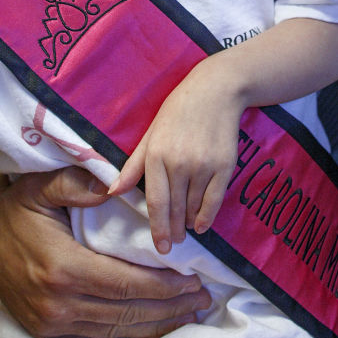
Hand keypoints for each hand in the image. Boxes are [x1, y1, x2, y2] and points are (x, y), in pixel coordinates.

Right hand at [0, 162, 211, 337]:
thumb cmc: (15, 204)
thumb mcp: (40, 184)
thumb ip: (75, 184)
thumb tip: (111, 184)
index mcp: (61, 268)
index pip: (127, 286)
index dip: (165, 287)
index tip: (193, 279)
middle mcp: (57, 304)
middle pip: (127, 313)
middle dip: (170, 308)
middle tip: (202, 297)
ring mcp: (50, 322)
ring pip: (116, 331)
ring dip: (157, 324)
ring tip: (188, 311)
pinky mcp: (46, 331)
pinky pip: (98, 337)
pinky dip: (130, 333)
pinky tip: (154, 323)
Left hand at [109, 62, 243, 253]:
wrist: (215, 91)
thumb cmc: (178, 111)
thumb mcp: (150, 134)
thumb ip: (133, 166)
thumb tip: (112, 192)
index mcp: (157, 155)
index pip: (156, 202)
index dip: (157, 228)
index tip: (159, 247)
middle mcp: (180, 163)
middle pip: (175, 209)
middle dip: (173, 231)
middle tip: (171, 244)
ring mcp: (203, 165)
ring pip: (194, 206)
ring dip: (189, 223)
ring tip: (185, 230)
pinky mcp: (224, 166)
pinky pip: (215, 200)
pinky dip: (208, 216)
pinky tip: (202, 224)